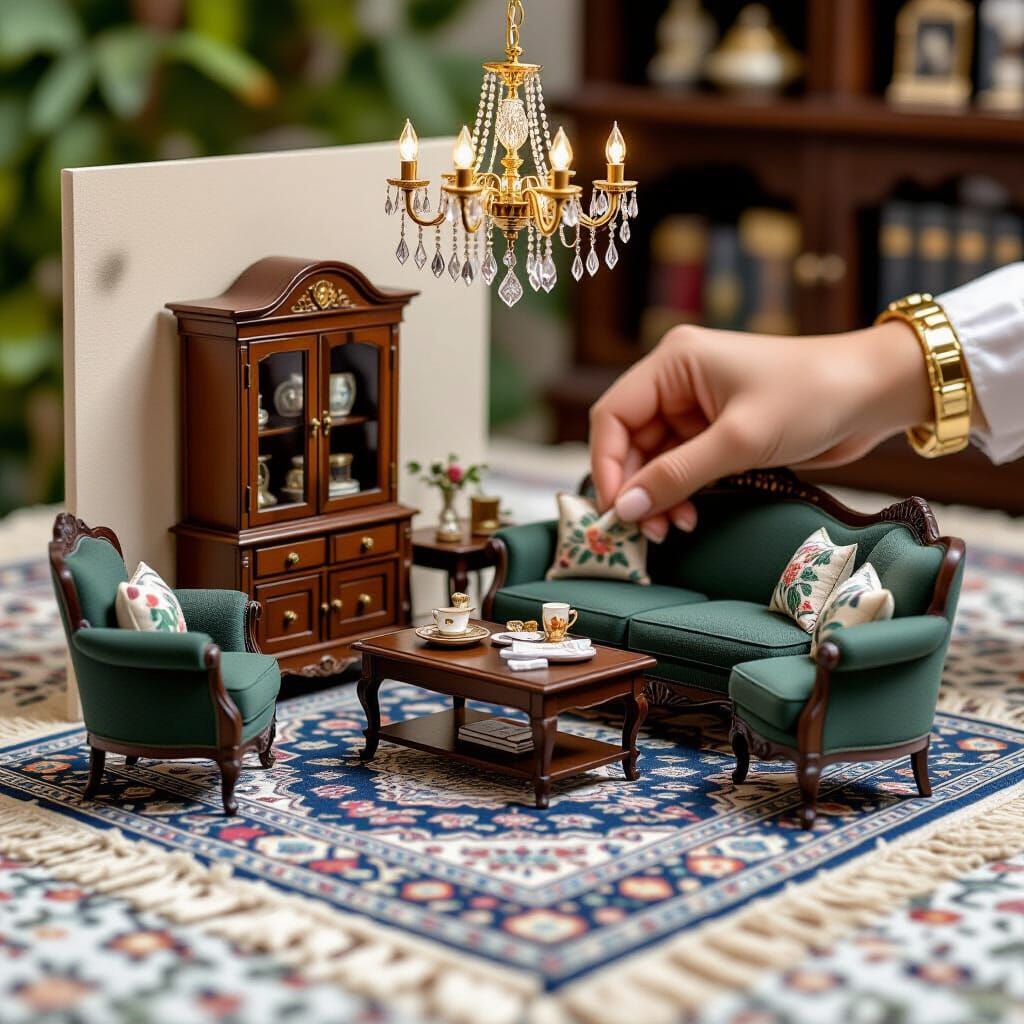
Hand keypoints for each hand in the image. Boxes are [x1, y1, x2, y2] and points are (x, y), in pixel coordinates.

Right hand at [589, 322, 933, 540]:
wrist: (875, 393)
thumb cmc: (811, 397)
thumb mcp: (740, 440)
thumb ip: (678, 475)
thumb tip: (625, 510)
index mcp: (674, 363)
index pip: (614, 416)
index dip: (606, 464)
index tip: (615, 510)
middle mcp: (678, 382)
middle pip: (630, 442)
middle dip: (635, 488)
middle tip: (644, 530)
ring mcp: (698, 408)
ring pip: (654, 460)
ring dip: (658, 497)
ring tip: (671, 529)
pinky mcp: (719, 432)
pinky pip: (682, 468)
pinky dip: (681, 494)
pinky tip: (689, 517)